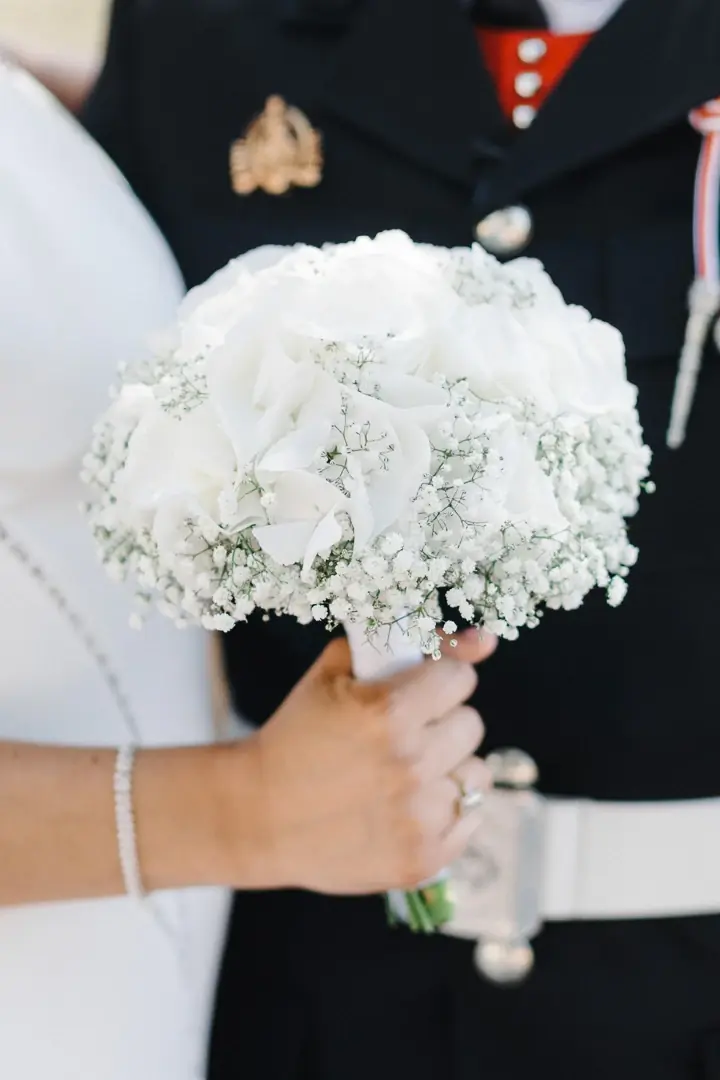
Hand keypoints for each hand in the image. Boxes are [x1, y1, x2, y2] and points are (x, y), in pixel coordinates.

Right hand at [222, 628, 495, 894]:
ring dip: (447, 769)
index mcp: (388, 712)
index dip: (437, 680)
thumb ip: (406, 643)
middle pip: (471, 725)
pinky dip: (445, 811)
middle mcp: (409, 765)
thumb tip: (485, 639)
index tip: (419, 691)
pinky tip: (407, 807)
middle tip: (403, 735)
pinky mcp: (423, 860)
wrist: (257, 815)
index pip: (460, 678)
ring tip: (405, 774)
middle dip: (441, 723)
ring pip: (476, 775)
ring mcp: (419, 818)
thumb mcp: (334, 673)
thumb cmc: (297, 734)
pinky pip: (470, 819)